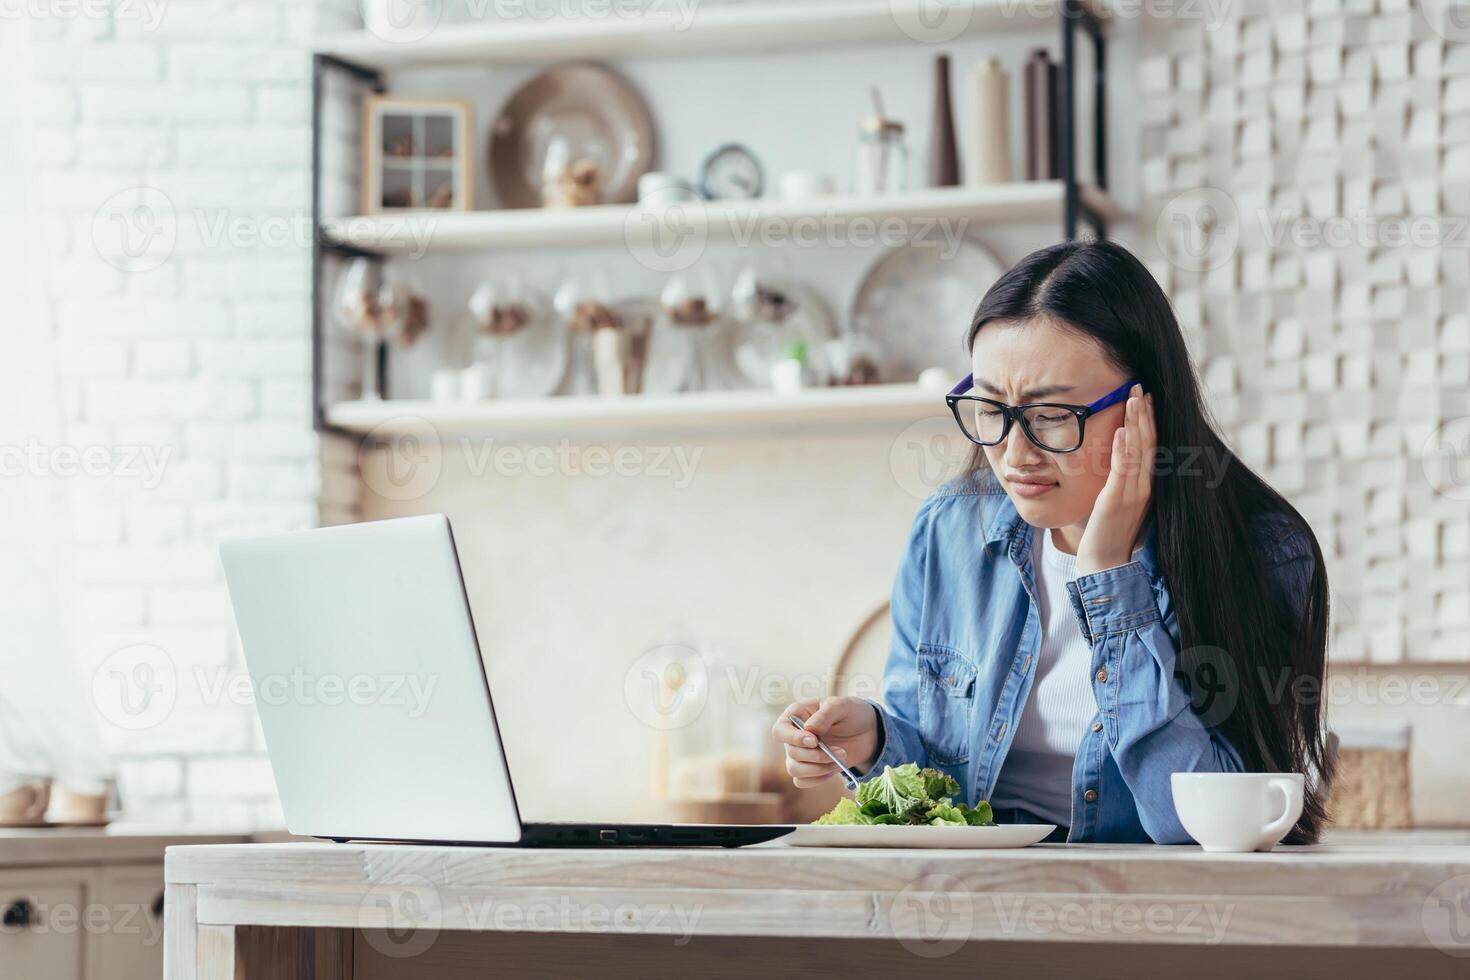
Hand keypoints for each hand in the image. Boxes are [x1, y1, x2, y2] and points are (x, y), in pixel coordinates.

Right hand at [770, 696, 879, 787]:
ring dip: (820, 769)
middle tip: (841, 751)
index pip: (780, 731)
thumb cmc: (850, 713)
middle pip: (792, 753)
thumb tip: (809, 729)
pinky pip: (803, 781)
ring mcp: (800, 754)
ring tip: (840, 760)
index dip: (794, 739)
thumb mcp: (841, 706)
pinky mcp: (808, 769)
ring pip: (795, 770)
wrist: (866, 731)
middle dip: (817, 756)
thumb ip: (825, 714)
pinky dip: (820, 778)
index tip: (814, 741)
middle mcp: (793, 736)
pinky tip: (835, 767)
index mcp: (796, 715)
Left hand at [1076, 384, 1154, 574]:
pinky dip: (1123, 449)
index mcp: (1146, 486)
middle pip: (1148, 443)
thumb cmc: (1110, 535)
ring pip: (1138, 452)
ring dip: (1135, 423)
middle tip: (1140, 386)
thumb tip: (1120, 462)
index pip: (1151, 447)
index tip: (1146, 398)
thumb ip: (1123, 483)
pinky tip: (1121, 430)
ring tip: (1133, 398)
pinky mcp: (1115, 502)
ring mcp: (1132, 494)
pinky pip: (1122, 471)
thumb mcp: (1120, 503)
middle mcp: (1144, 487)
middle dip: (1144, 414)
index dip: (1149, 421)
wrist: (1105, 565)